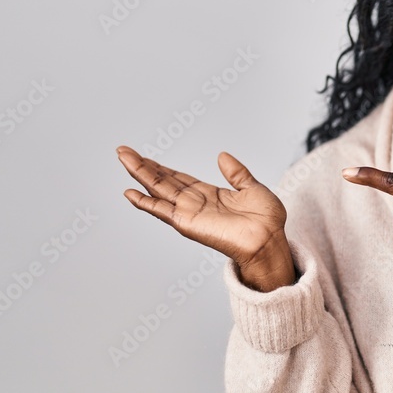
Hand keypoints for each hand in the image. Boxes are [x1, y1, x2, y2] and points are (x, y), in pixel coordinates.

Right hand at [116, 146, 294, 291]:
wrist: (269, 241)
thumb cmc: (266, 221)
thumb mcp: (252, 188)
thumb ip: (236, 173)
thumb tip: (222, 155)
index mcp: (209, 195)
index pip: (178, 178)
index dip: (161, 167)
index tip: (143, 156)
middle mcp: (195, 204)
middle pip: (162, 181)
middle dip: (142, 166)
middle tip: (122, 151)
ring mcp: (189, 213)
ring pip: (158, 190)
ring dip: (139, 175)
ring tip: (123, 159)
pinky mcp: (188, 223)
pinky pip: (162, 212)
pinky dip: (146, 203)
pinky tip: (130, 193)